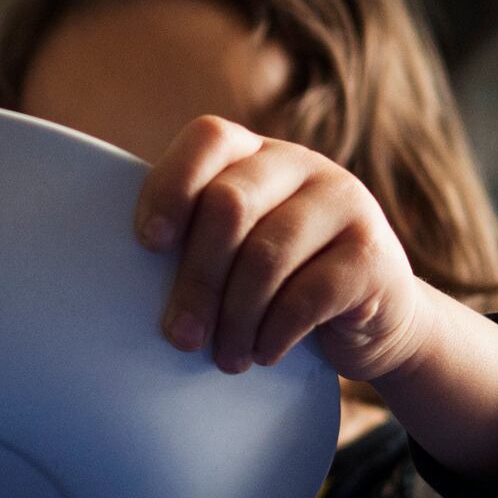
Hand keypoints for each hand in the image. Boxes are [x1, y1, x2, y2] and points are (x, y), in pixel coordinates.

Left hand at [133, 115, 427, 380]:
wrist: (376, 320)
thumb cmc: (282, 287)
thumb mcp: (239, 252)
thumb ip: (199, 242)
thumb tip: (121, 286)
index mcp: (257, 155)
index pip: (208, 139)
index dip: (171, 186)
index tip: (149, 244)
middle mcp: (303, 166)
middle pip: (229, 206)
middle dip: (197, 279)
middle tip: (180, 336)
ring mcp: (345, 203)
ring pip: (267, 256)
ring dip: (234, 319)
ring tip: (224, 359)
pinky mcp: (373, 255)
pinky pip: (308, 295)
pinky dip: (274, 334)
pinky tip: (263, 355)